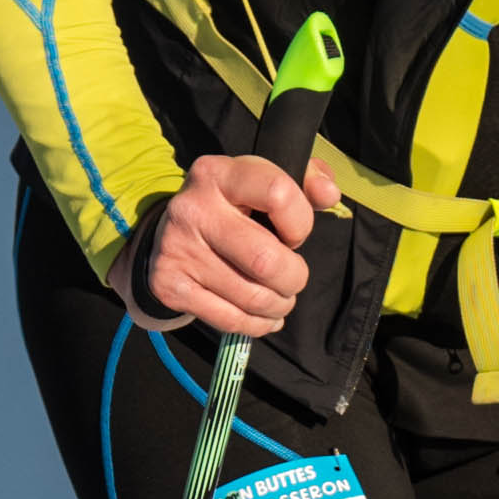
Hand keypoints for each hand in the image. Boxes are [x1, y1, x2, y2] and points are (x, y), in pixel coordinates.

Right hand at [129, 139, 344, 337]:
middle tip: (292, 277)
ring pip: (253, 298)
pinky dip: (256, 325)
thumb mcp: (264, 181)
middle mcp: (194, 209)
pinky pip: (230, 320)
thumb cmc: (233, 206)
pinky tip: (263, 317)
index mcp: (219, 174)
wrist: (169, 231)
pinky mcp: (170, 287)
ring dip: (278, 306)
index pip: (278, 194)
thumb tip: (330, 194)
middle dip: (294, 278)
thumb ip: (307, 180)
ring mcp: (178, 250)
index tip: (293, 234)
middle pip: (267, 261)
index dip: (300, 224)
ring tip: (280, 299)